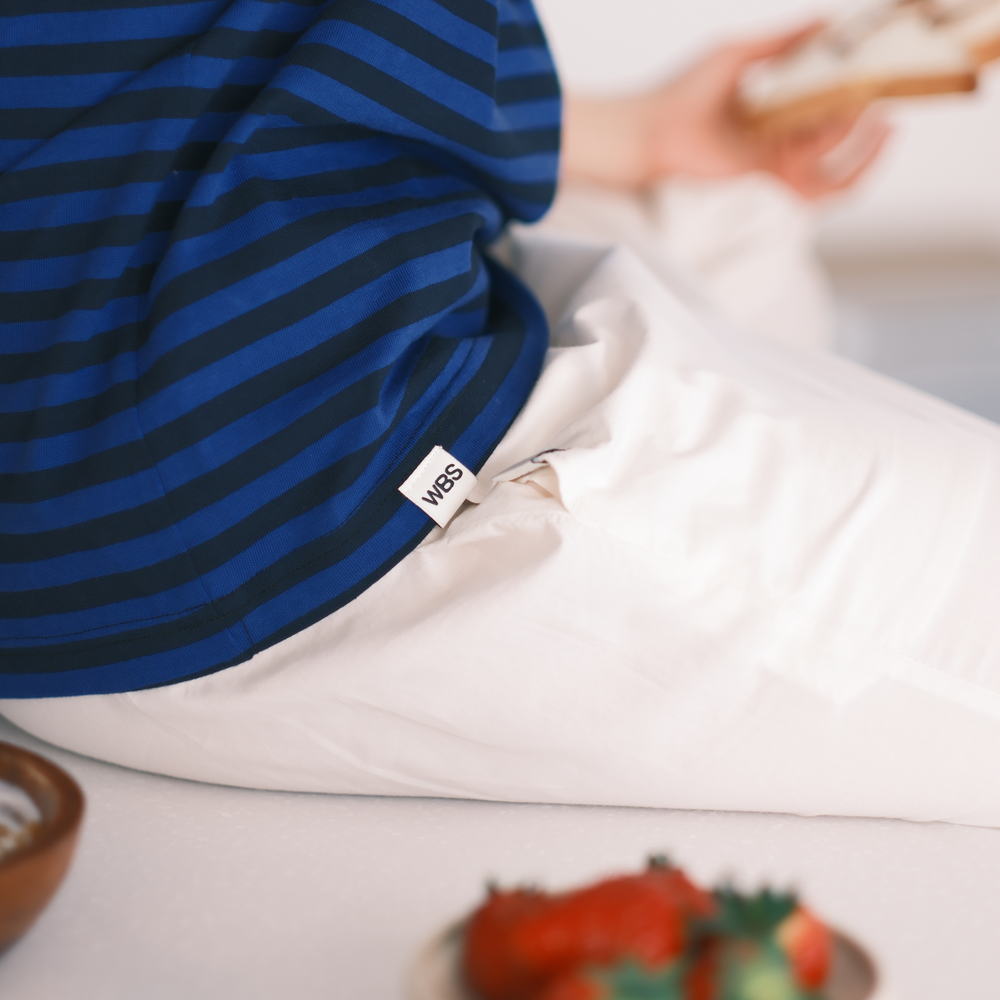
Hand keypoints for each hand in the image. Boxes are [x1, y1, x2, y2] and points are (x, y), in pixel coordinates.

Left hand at [559, 27, 890, 198]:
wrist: (652, 129)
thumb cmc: (682, 93)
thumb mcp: (738, 53)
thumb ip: (782, 40)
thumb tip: (825, 20)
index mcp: (774, 108)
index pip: (827, 102)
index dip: (857, 87)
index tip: (880, 65)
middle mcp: (780, 137)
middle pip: (841, 131)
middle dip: (870, 113)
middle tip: (890, 90)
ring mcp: (778, 159)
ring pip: (839, 159)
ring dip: (866, 140)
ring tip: (879, 111)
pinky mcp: (773, 176)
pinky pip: (823, 185)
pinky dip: (852, 167)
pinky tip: (867, 136)